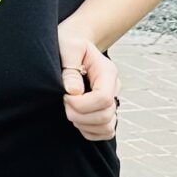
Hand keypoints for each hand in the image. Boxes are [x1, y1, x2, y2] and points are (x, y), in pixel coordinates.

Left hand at [58, 21, 118, 142]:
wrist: (73, 44)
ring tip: (70, 110)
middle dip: (79, 115)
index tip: (65, 96)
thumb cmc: (69, 43)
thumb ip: (70, 67)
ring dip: (84, 125)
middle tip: (64, 102)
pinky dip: (89, 132)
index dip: (82, 104)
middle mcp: (113, 88)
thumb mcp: (68, 47)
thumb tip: (73, 92)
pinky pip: (105, 133)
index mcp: (107, 72)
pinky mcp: (104, 112)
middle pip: (105, 116)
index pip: (104, 98)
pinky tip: (77, 118)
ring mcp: (111, 102)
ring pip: (107, 127)